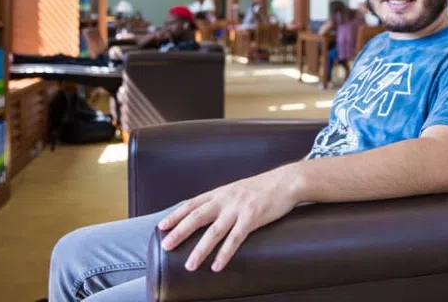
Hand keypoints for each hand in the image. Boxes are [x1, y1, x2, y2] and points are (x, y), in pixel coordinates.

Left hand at [157, 165, 299, 272]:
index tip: (161, 226)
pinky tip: (217, 266)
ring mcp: (238, 209)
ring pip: (214, 231)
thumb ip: (223, 200)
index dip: (176, 215)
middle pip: (197, 217)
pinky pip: (236, 238)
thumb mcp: (237, 190)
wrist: (286, 181)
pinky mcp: (252, 218)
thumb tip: (209, 214)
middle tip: (166, 246)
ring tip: (190, 265)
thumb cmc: (262, 188)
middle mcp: (225, 199)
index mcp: (220, 193)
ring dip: (200, 249)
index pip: (192, 204)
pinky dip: (225, 253)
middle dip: (180, 232)